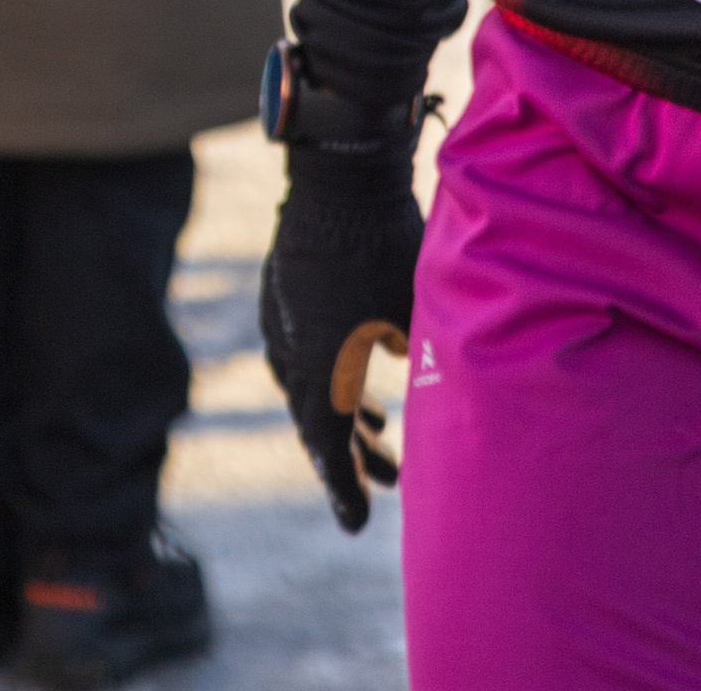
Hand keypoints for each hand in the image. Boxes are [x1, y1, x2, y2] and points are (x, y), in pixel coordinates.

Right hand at [259, 165, 423, 533]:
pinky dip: (332, 371)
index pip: (329, 445)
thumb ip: (418, 351)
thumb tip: (411, 368)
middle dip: (355, 454)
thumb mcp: (415, 307)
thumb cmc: (387, 242)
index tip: (358, 524)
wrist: (339, 177)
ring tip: (379, 431)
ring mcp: (282, 323)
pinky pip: (305, 350)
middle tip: (388, 478)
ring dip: (345, 411)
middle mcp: (291, 354)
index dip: (346, 487)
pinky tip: (364, 361)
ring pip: (311, 385)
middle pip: (321, 420)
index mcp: (319, 368)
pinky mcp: (284, 295)